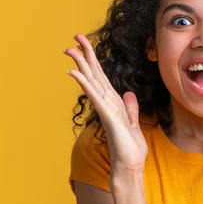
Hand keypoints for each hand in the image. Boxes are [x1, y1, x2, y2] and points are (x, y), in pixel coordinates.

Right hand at [64, 34, 147, 175]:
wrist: (130, 166)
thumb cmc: (130, 148)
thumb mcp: (133, 123)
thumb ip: (130, 109)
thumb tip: (129, 95)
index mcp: (113, 102)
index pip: (102, 77)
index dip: (94, 60)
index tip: (85, 44)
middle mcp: (106, 103)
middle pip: (94, 75)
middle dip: (85, 55)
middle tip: (74, 37)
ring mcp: (105, 109)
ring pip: (91, 82)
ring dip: (81, 65)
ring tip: (69, 50)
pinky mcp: (107, 117)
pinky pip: (96, 97)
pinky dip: (86, 84)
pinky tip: (76, 73)